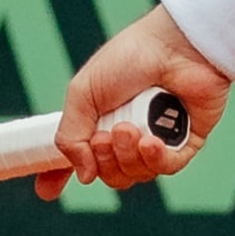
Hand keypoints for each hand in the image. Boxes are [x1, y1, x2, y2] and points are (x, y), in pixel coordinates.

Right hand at [42, 5, 230, 198]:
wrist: (175, 44)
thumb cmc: (129, 58)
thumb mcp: (83, 94)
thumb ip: (72, 136)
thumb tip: (83, 177)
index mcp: (100, 122)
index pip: (80, 158)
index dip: (60, 176)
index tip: (47, 191)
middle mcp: (128, 136)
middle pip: (110, 175)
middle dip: (103, 160)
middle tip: (104, 136)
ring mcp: (158, 141)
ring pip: (136, 174)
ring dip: (127, 156)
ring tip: (129, 129)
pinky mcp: (187, 142)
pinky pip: (167, 168)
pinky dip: (155, 160)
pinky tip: (150, 143)